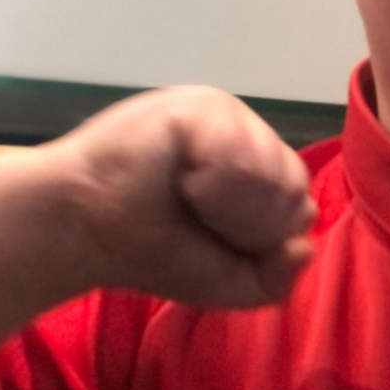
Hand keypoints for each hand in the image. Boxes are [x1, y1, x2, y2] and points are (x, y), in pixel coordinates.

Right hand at [49, 86, 316, 306]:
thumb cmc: (150, 250)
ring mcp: (227, 115)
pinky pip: (243, 159)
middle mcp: (247, 133)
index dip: (259, 239)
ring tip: (184, 196)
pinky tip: (180, 178)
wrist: (85, 231)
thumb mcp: (229, 283)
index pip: (299, 206)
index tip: (208, 236)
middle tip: (193, 217)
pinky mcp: (203, 107)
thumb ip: (278, 277)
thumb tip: (304, 245)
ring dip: (228, 208)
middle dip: (246, 226)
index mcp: (256, 166)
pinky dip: (213, 186)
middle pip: (293, 192)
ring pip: (274, 177)